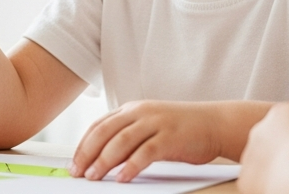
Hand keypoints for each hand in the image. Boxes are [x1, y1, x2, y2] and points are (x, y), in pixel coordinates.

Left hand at [69, 101, 223, 182]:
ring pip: (121, 141)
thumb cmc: (180, 129)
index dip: (83, 144)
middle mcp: (140, 113)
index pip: (99, 125)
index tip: (74, 163)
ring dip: (104, 161)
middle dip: (87, 153)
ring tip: (94, 177)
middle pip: (105, 132)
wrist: (214, 123)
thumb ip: (128, 137)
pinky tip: (122, 178)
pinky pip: (145, 152)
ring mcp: (155, 123)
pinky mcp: (170, 137)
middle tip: (78, 172)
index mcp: (132, 110)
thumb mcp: (149, 127)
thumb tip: (101, 159)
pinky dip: (131, 166)